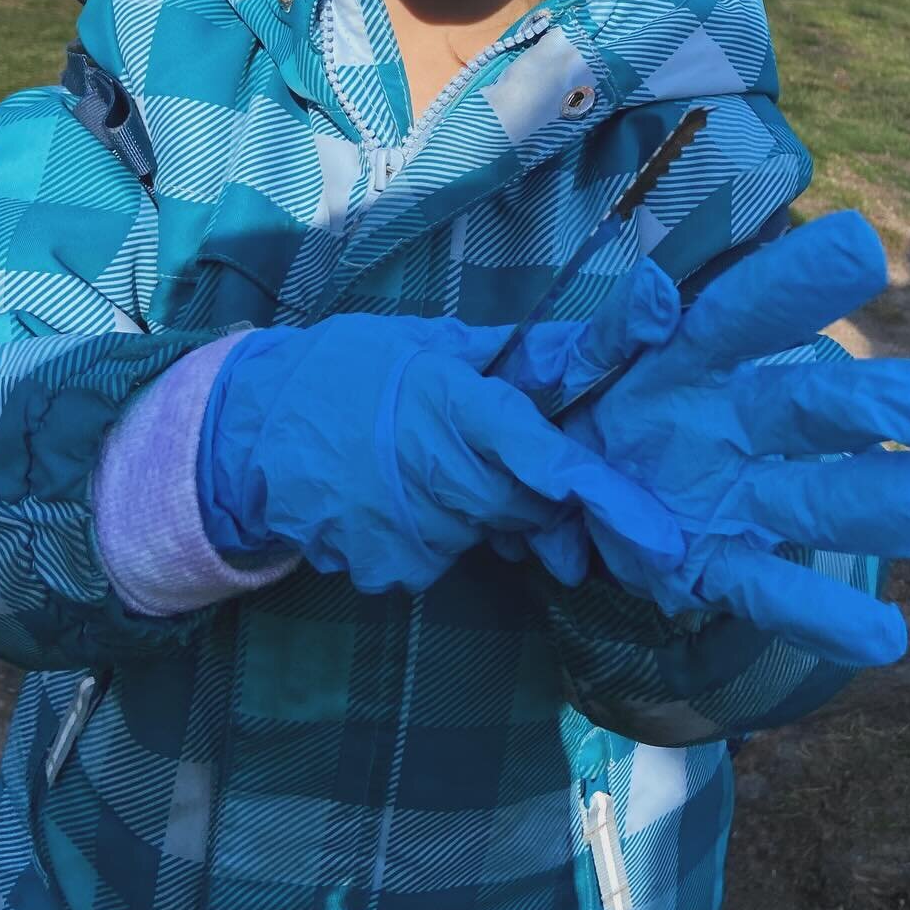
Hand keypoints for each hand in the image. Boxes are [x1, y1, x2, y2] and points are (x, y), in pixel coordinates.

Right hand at [197, 313, 682, 593]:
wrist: (251, 433)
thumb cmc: (346, 370)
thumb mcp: (427, 340)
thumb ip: (508, 355)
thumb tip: (586, 345)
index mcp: (453, 407)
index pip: (541, 455)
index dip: (599, 490)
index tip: (658, 535)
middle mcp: (440, 474)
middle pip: (531, 502)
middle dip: (539, 489)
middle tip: (506, 457)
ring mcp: (415, 531)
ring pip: (493, 529)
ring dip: (487, 506)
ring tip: (432, 465)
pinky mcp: (394, 569)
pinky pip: (447, 554)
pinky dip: (442, 531)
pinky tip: (402, 498)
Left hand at [502, 212, 909, 666]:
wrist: (530, 476)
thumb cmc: (560, 397)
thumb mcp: (560, 357)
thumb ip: (611, 333)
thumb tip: (660, 295)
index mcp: (690, 354)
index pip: (746, 311)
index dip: (795, 281)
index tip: (861, 249)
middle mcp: (732, 420)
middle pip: (813, 408)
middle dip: (880, 402)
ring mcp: (731, 496)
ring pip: (821, 498)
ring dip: (900, 503)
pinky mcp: (710, 563)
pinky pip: (766, 589)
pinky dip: (819, 613)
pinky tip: (884, 637)